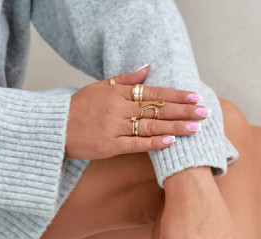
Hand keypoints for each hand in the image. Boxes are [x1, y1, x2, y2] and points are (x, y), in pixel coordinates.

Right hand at [65, 66, 210, 159]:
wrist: (56, 127)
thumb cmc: (79, 108)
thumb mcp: (101, 87)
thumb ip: (125, 79)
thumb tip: (147, 68)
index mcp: (119, 93)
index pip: (153, 92)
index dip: (176, 95)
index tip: (195, 97)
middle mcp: (119, 109)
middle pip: (157, 109)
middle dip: (183, 111)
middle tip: (204, 113)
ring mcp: (115, 128)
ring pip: (150, 127)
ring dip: (175, 127)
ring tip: (195, 128)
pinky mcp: (109, 147)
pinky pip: (136, 144)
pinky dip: (154, 143)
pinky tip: (171, 142)